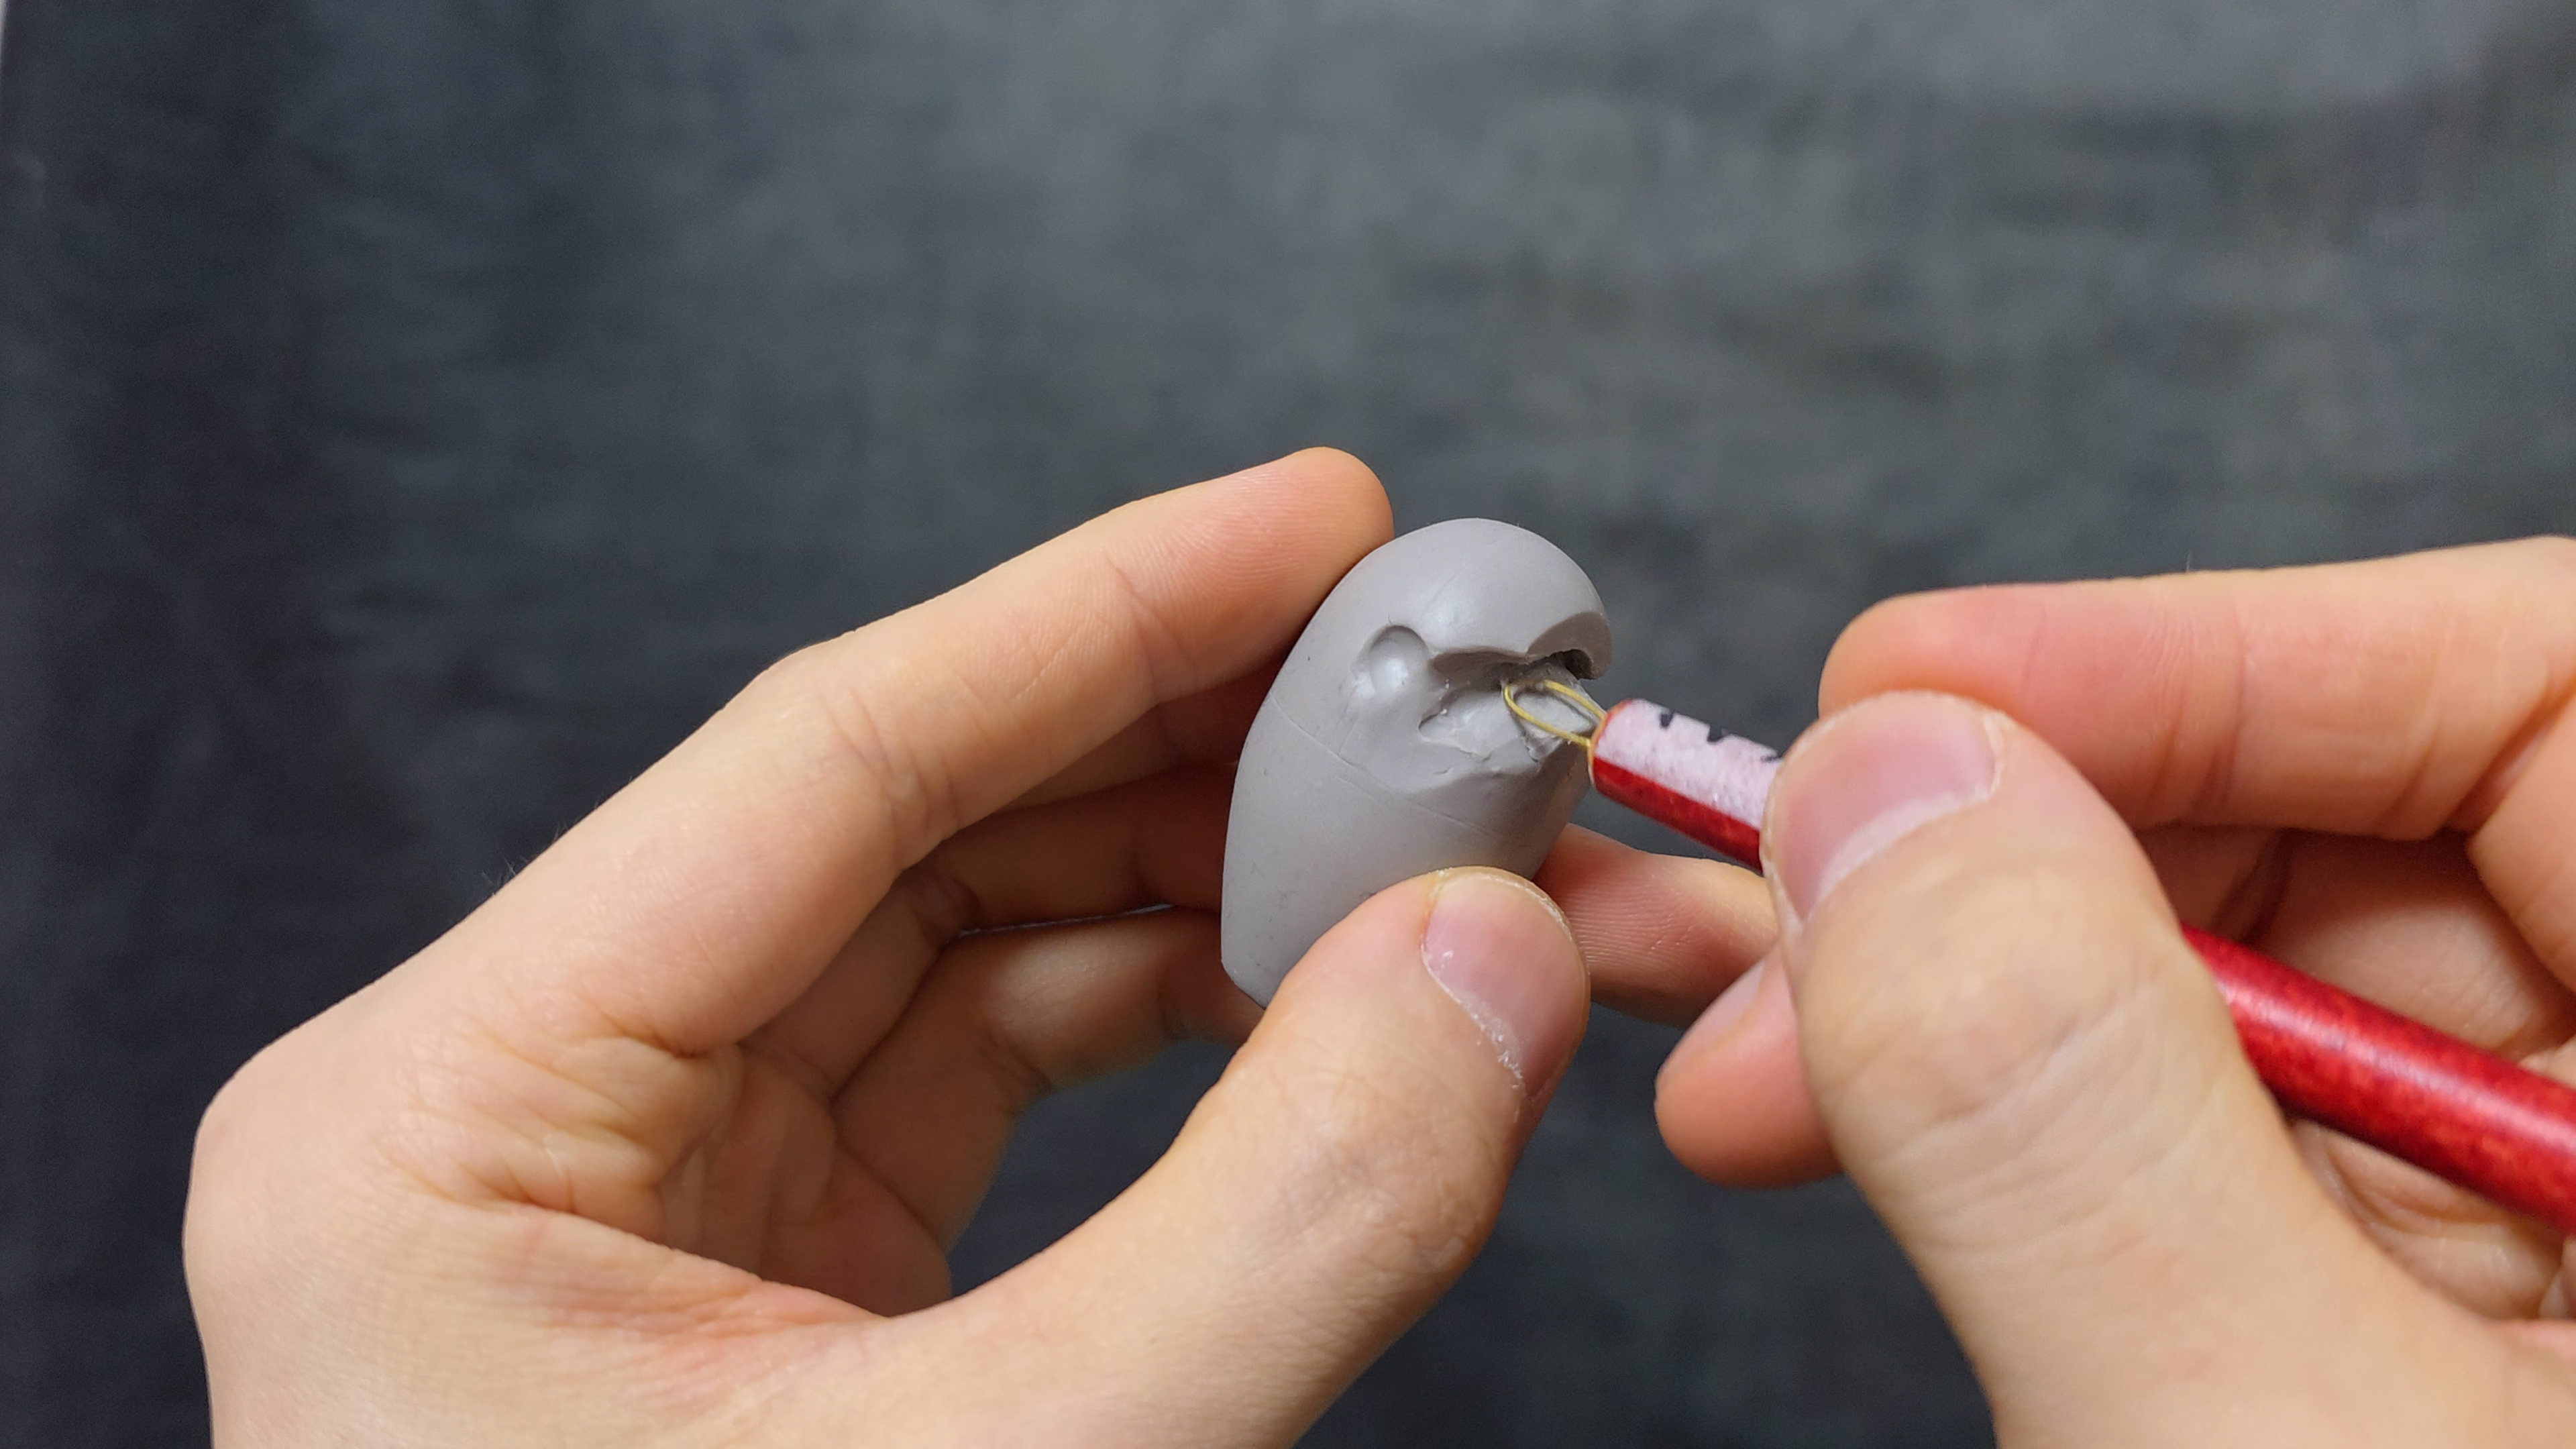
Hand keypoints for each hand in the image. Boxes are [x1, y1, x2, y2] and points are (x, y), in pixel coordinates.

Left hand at [182, 451, 1764, 1446]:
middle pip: (917, 828)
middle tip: (1449, 696)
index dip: (1111, 613)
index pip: (828, 759)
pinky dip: (1175, 1019)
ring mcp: (649, 1193)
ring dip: (1224, 883)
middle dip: (1212, 750)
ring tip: (1449, 857)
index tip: (1329, 517)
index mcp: (439, 1121)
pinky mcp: (768, 1278)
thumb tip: (1491, 966)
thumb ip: (1272, 1230)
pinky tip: (1336, 989)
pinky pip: (985, 1075)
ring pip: (971, 943)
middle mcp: (523, 1115)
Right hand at [1656, 539, 2575, 1441]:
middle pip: (2342, 833)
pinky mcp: (2395, 1323)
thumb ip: (2080, 1111)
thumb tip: (1884, 791)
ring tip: (1736, 1055)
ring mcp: (2536, 1230)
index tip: (1911, 690)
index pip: (2532, 692)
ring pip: (2221, 987)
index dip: (2208, 656)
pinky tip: (1826, 1116)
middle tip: (1766, 913)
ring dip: (1951, 994)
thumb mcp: (2279, 1445)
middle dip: (2009, 855)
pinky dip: (1989, 1120)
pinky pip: (2179, 1138)